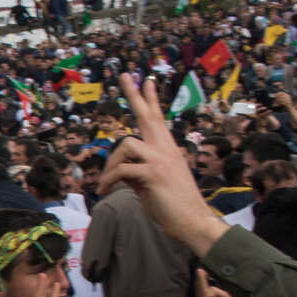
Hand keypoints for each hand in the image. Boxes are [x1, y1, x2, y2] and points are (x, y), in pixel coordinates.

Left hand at [101, 76, 231, 255]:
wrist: (192, 222)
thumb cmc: (172, 205)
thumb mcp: (151, 183)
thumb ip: (136, 171)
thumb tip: (119, 168)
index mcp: (167, 149)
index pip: (157, 118)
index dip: (149, 99)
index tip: (145, 80)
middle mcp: (166, 149)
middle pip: (148, 116)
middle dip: (134, 95)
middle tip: (124, 75)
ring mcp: (161, 160)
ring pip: (126, 144)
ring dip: (110, 164)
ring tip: (105, 184)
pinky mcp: (154, 174)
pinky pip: (122, 170)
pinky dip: (109, 180)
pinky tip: (104, 191)